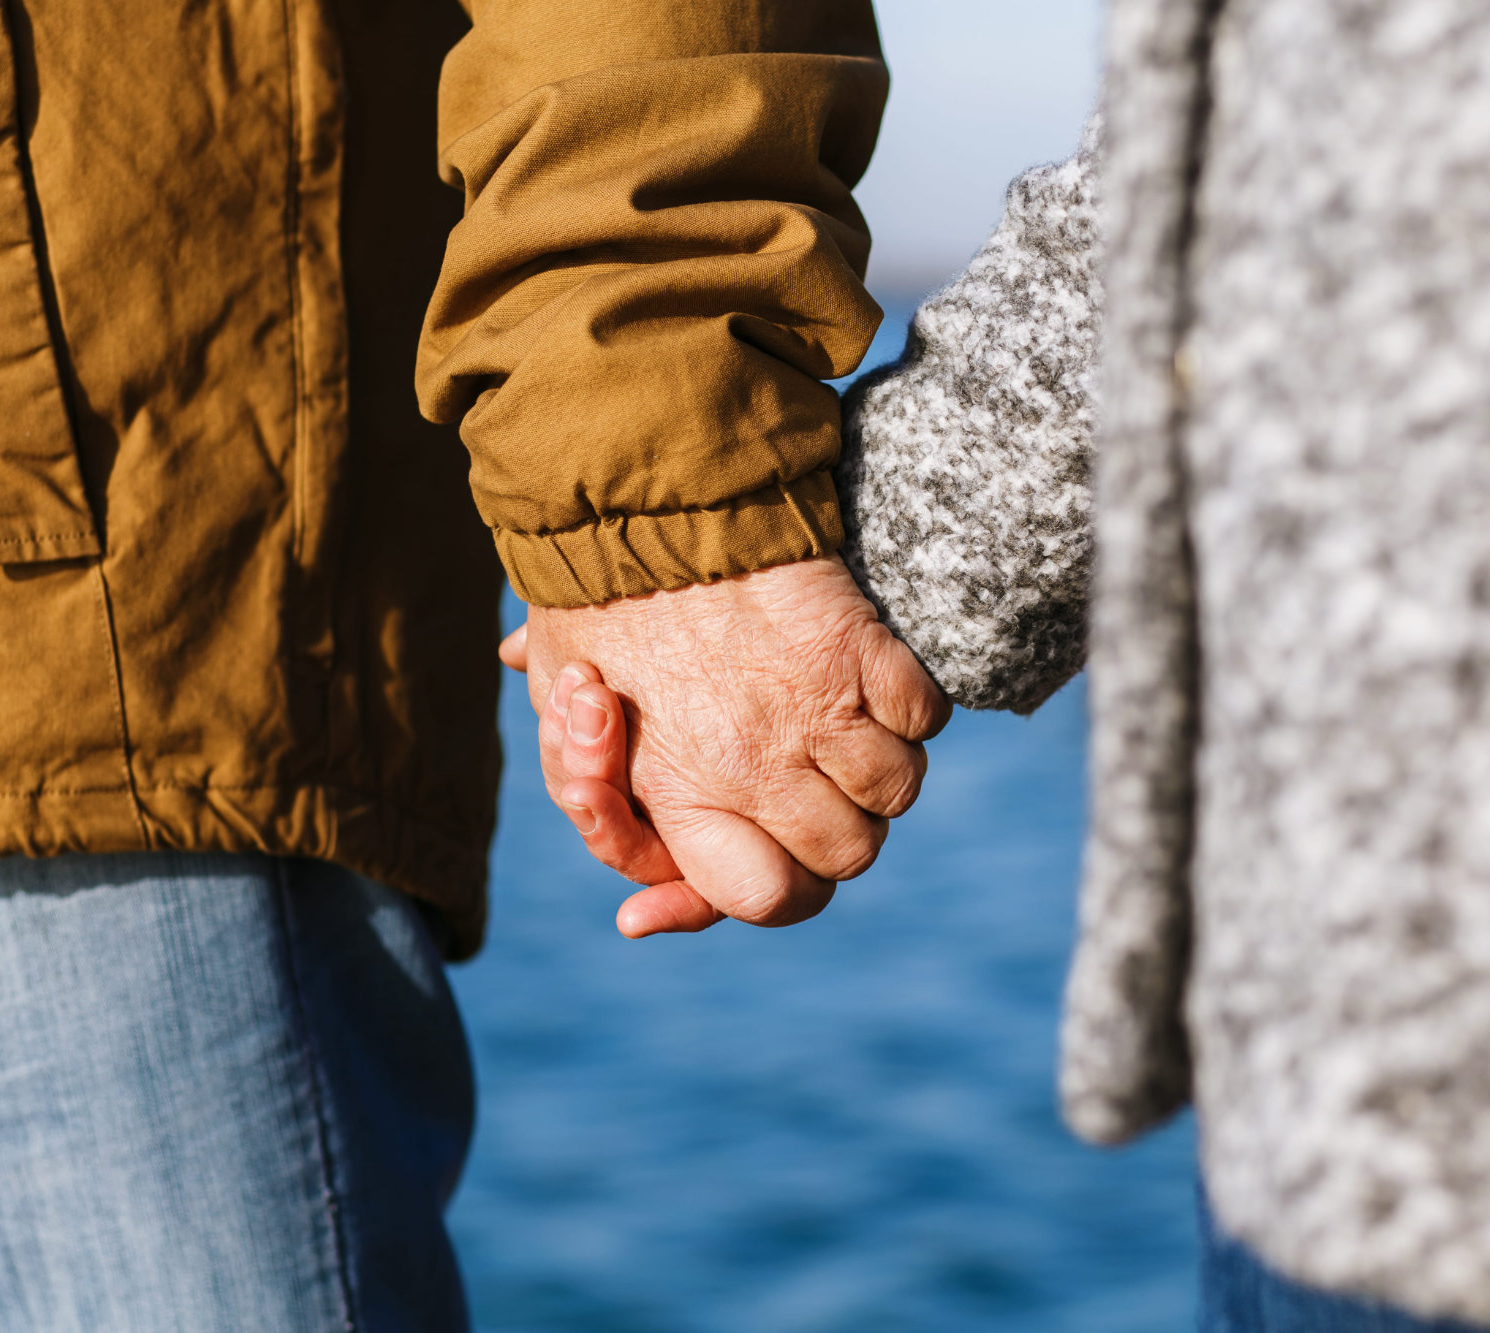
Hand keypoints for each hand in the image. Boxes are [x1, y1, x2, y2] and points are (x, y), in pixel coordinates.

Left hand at [500, 556, 948, 934]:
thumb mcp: (565, 716)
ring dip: (877, 770)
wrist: (642, 491)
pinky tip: (872, 684)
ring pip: (894, 795)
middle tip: (809, 784)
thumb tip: (634, 918)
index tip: (763, 859)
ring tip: (843, 731)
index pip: (761, 900)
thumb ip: (602, 813)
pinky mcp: (860, 645)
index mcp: (678, 791)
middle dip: (833, 830)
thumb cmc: (594, 602)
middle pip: (845, 857)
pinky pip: (924, 717)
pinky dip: (909, 709)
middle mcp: (754, 764)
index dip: (773, 891)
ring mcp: (814, 707)